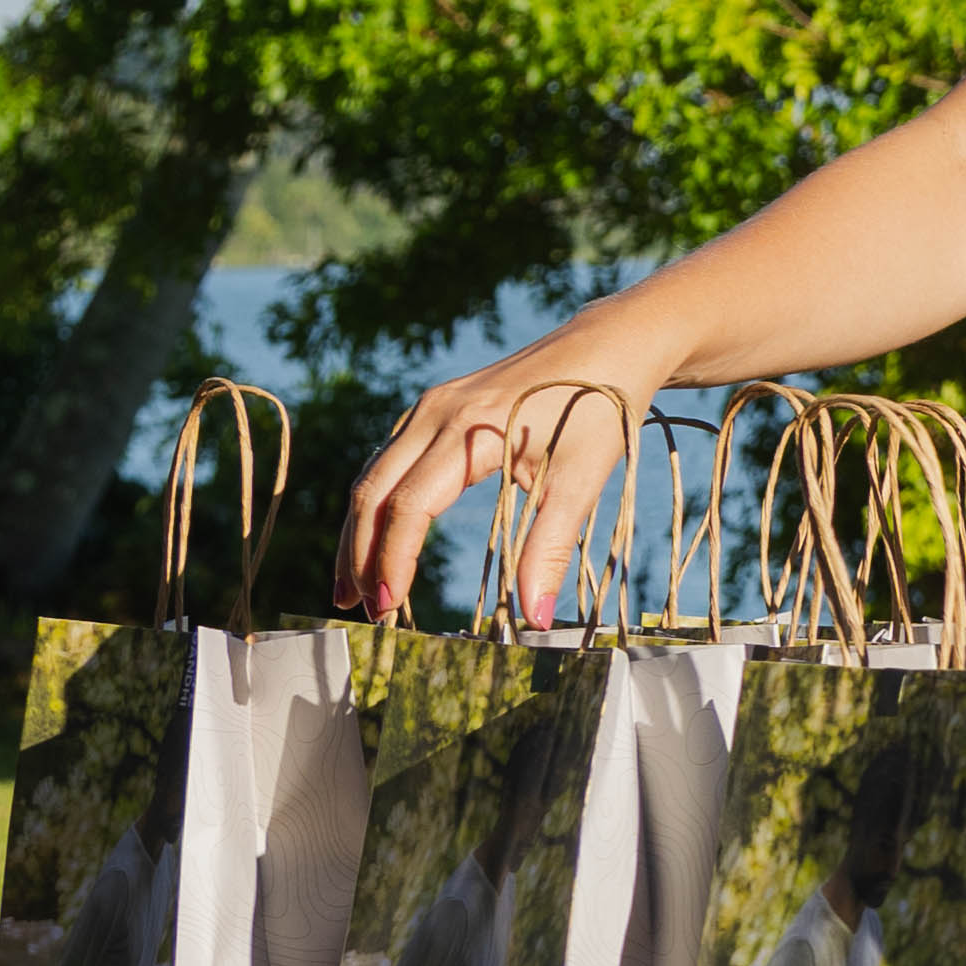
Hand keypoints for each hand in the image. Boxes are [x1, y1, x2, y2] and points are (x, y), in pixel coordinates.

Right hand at [338, 322, 684, 626]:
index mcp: (470, 429)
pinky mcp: (435, 408)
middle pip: (373, 492)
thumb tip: (535, 619)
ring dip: (360, 533)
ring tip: (355, 589)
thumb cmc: (600, 410)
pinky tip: (378, 540)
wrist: (610, 345)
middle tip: (364, 612)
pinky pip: (389, 461)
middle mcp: (436, 412)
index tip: (389, 608)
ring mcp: (430, 406)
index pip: (410, 505)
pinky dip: (377, 505)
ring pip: (373, 476)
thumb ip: (549, 551)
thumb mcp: (581, 482)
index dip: (393, 559)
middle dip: (360, 556)